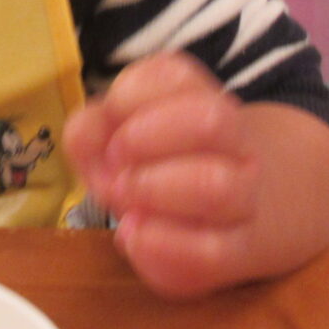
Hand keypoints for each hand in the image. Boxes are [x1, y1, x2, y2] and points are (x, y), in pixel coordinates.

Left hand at [63, 51, 260, 299]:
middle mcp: (234, 142)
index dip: (128, 96)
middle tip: (114, 163)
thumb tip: (84, 139)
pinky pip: (211, 252)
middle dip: (145, 140)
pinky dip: (162, 245)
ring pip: (217, 187)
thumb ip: (92, 128)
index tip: (109, 117)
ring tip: (122, 197)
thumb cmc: (163, 163)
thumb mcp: (122, 136)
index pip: (175, 75)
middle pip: (210, 121)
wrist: (239, 212)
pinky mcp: (237, 252)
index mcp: (202, 98)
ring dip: (154, 190)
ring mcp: (243, 198)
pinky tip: (132, 235)